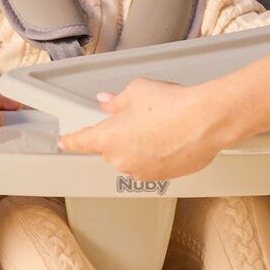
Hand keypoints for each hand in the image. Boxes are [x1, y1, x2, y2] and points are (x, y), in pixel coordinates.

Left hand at [57, 51, 269, 178]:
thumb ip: (116, 101)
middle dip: (119, 134)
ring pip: (131, 157)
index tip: (64, 142)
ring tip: (161, 126)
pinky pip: (150, 164)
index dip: (70, 140)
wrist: (205, 122)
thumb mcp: (136, 91)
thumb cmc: (171, 104)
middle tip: (140, 116)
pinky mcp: (160, 177)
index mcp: (107, 138)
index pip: (80, 142)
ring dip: (139, 145)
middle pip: (110, 149)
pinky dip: (156, 154)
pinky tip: (171, 138)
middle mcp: (120, 160)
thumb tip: (107, 103)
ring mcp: (140, 172)